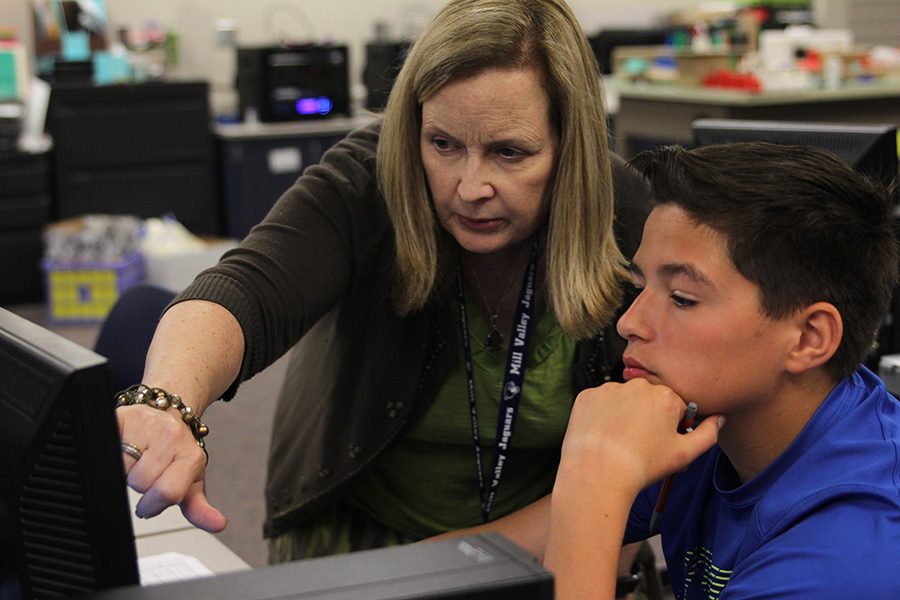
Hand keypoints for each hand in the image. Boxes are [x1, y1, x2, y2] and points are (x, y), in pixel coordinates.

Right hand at [117, 404, 226, 531]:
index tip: (148, 505)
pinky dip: (106, 453)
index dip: (152, 505)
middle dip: (138, 485)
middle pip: (140, 482)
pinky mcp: (122, 415)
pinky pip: (105, 444)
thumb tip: (218, 524)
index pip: (168, 492)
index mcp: (191, 455)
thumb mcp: (191, 481)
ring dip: (121, 470)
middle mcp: (171, 436)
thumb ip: (199, 508)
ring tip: (132, 461)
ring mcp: (147, 423)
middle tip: (143, 473)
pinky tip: (118, 449)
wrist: (168, 416)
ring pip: (120, 466)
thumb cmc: (177, 453)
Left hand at [559, 379, 722, 495]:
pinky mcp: (587, 396)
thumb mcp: (684, 454)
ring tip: (619, 441)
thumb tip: (719, 418)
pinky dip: (601, 416)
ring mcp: (609, 388)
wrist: (598, 473)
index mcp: (665, 396)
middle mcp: (638, 385)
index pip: (675, 407)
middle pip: (648, 400)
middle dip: (648, 417)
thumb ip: (708, 434)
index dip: (670, 427)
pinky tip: (602, 434)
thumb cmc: (643, 465)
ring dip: (624, 414)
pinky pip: (599, 403)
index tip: (661, 442)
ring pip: (623, 400)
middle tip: (640, 444)